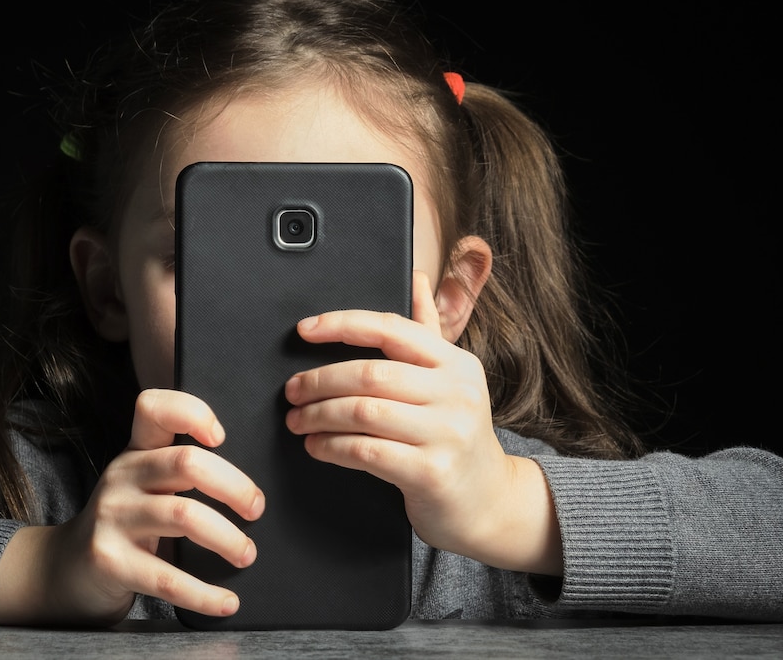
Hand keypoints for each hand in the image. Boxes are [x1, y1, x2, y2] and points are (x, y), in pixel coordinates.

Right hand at [0, 389, 264, 625]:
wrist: (66, 569)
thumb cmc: (125, 522)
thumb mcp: (144, 483)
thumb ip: (181, 470)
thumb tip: (250, 489)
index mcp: (135, 451)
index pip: (154, 408)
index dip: (191, 412)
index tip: (222, 436)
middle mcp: (121, 477)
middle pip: (187, 463)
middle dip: (234, 486)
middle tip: (256, 509)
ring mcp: (112, 517)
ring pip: (185, 516)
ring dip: (227, 538)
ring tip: (247, 554)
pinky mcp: (110, 561)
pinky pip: (167, 578)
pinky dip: (205, 593)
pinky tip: (227, 601)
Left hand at [284, 272, 560, 574]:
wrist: (489, 503)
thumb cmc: (457, 438)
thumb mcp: (452, 381)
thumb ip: (429, 332)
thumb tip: (416, 279)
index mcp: (456, 363)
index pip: (391, 329)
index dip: (342, 325)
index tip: (304, 330)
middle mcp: (456, 393)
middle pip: (370, 373)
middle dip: (320, 381)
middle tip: (293, 391)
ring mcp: (447, 434)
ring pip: (363, 412)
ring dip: (319, 415)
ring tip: (298, 420)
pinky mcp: (432, 473)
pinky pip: (366, 451)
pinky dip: (331, 447)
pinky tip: (317, 446)